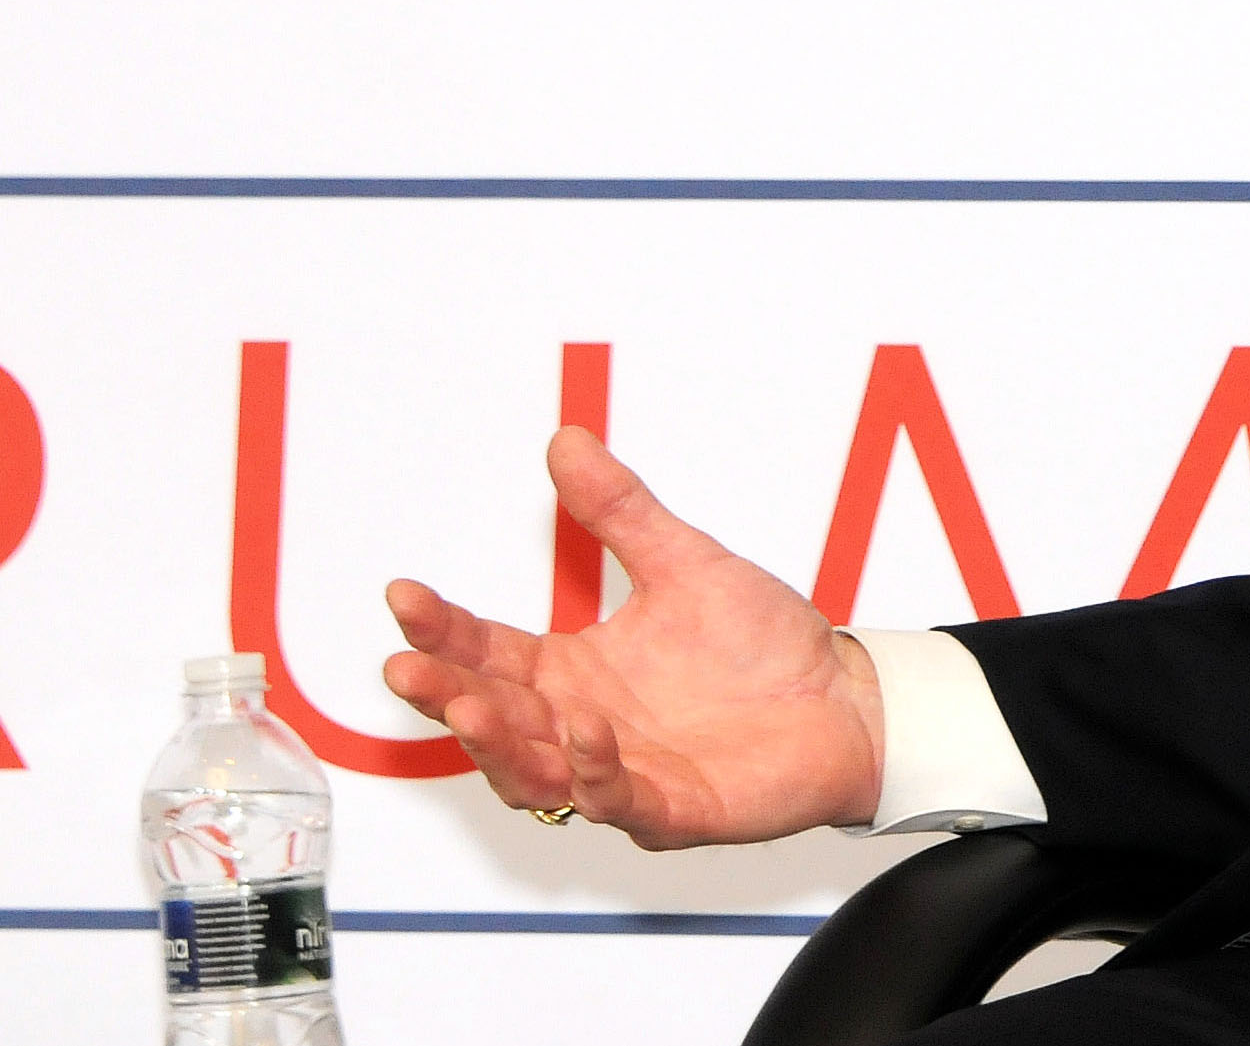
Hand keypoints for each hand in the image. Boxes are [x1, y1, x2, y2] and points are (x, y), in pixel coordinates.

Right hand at [384, 427, 885, 847]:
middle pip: (493, 716)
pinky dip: (595, 771)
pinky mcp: (671, 809)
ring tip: (469, 706)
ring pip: (535, 772)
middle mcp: (582, 726)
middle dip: (445, 693)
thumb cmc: (764, 646)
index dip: (442, 630)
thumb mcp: (684, 562)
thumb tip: (567, 441)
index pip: (487, 652)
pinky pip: (618, 800)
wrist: (844, 700)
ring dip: (498, 744)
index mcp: (573, 673)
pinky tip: (586, 731)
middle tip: (407, 667)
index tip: (404, 595)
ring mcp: (620, 774)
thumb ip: (620, 511)